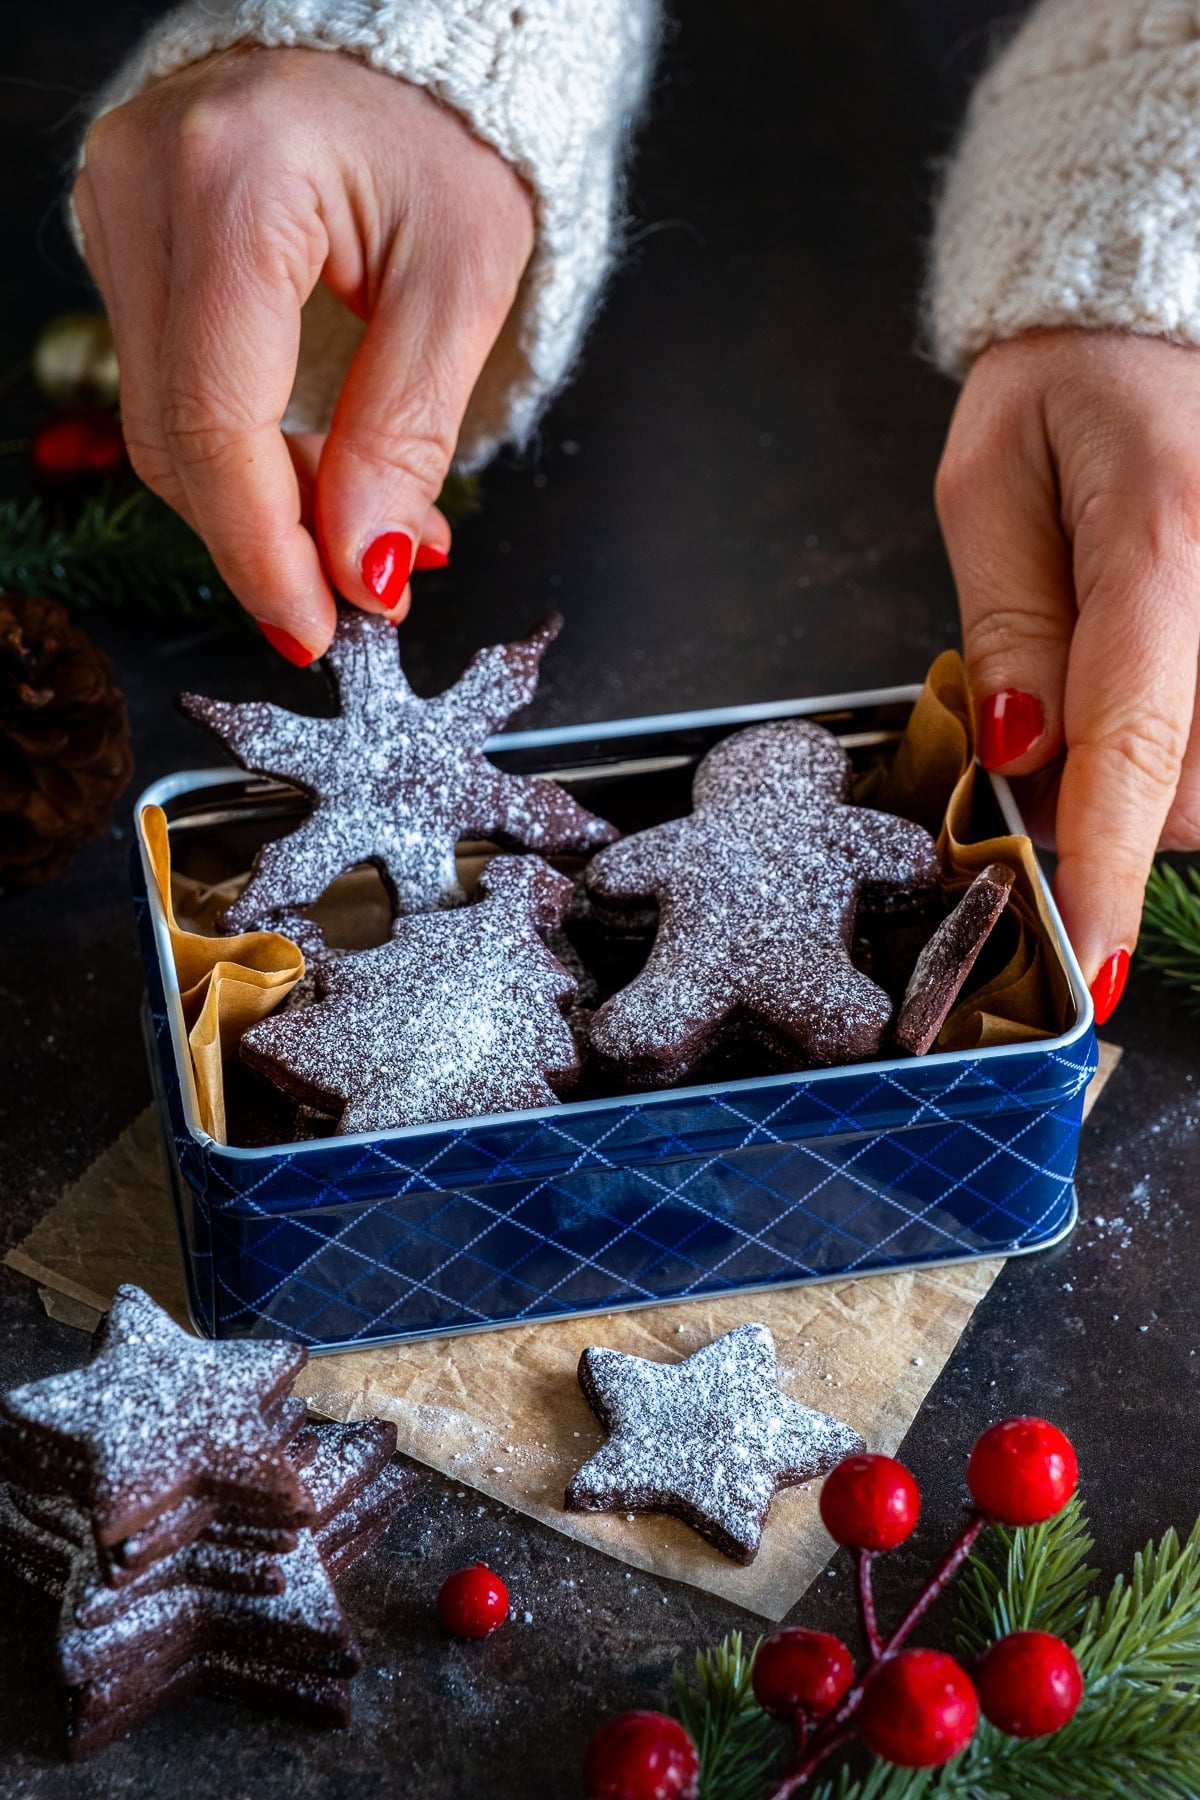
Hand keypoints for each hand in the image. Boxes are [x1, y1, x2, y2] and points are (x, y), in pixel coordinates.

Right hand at [73, 47, 534, 660]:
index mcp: (233, 180)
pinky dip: (247, 450)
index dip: (263, 547)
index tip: (318, 626)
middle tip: (361, 590)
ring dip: (266, 501)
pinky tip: (320, 470)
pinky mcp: (125, 237)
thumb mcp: (465, 282)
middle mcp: (145, 185)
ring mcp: (117, 208)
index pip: (215, 418)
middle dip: (270, 538)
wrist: (407, 51)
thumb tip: (362, 567)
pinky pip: (171, 383)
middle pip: (176, 435)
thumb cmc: (447, 139)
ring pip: (166, 422)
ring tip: (366, 526)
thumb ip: (406, 431)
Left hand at [935, 329, 1199, 1022]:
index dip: (1108, 864)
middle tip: (1039, 748)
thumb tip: (1019, 753)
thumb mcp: (989, 488)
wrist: (1157, 310)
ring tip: (1103, 692)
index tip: (1091, 955)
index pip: (1135, 736)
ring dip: (1159, 784)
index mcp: (1159, 534)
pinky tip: (1156, 693)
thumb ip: (1007, 625)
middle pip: (1196, 784)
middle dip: (1110, 813)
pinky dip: (1188, 751)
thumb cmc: (1065, 384)